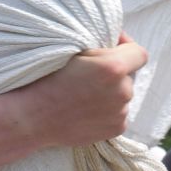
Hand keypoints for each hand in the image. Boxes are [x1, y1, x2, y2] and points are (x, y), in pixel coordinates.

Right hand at [4, 36, 145, 148]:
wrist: (31, 118)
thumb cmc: (46, 79)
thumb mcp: (72, 51)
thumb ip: (101, 45)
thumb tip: (118, 40)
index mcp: (113, 67)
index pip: (139, 53)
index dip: (126, 47)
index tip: (111, 47)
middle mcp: (123, 91)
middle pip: (130, 75)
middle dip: (116, 71)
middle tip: (90, 73)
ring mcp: (120, 113)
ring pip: (123, 95)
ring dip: (111, 91)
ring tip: (85, 93)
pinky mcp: (116, 129)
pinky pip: (118, 113)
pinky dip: (107, 109)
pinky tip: (86, 108)